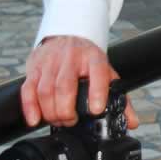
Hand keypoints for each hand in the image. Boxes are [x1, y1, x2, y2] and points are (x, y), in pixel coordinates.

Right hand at [21, 36, 138, 129]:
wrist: (67, 37)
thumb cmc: (87, 60)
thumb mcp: (106, 72)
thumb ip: (120, 97)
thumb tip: (132, 122)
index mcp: (94, 57)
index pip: (97, 72)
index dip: (97, 92)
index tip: (97, 110)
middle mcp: (71, 57)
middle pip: (65, 86)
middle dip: (67, 110)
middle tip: (71, 121)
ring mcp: (51, 62)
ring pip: (46, 90)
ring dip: (51, 111)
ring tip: (59, 121)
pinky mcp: (35, 69)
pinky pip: (28, 90)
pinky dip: (30, 107)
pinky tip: (36, 119)